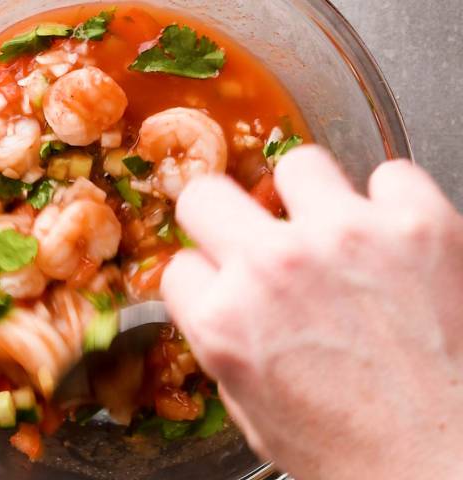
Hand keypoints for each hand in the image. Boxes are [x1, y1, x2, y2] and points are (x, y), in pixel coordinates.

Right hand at [162, 146, 462, 479]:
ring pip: (297, 165)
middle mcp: (274, 268)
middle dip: (219, 215)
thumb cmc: (354, 453)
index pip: (179, 265)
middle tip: (252, 235)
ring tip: (335, 234)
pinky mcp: (417, 222)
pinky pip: (389, 176)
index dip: (203, 277)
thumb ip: (224, 340)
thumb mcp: (253, 409)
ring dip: (309, 199)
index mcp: (225, 320)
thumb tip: (221, 298)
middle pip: (203, 194)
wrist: (446, 463)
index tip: (223, 282)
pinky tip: (394, 242)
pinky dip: (390, 205)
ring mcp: (344, 236)